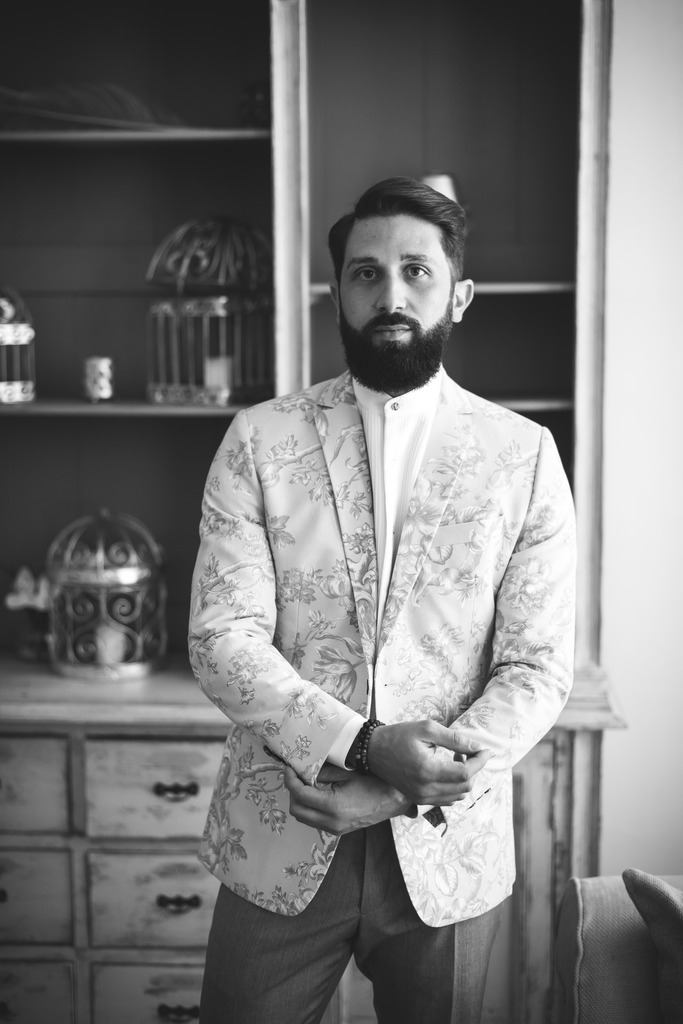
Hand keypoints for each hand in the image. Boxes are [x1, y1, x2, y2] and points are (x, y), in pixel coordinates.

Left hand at [284, 766, 413, 834]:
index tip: (289, 767)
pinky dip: (310, 807)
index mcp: (332, 807)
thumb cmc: (374, 783)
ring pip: (303, 817)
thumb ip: (322, 773)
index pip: (300, 794)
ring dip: (300, 800)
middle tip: (296, 774)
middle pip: (296, 810)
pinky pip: (314, 820)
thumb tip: (302, 769)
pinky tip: (318, 793)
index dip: (290, 779)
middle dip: (292, 791)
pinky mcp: (338, 831)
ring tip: (307, 782)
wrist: (395, 800)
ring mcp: (334, 829)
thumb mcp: (346, 773)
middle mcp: (331, 822)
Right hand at [368, 720, 491, 805]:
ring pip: (457, 796)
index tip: (485, 750)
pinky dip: (454, 787)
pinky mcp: (418, 800)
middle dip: (474, 770)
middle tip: (468, 752)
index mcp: (427, 771)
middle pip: (464, 787)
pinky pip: (446, 799)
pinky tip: (448, 770)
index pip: (465, 774)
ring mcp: (421, 798)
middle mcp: (425, 789)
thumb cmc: (399, 736)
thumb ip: (454, 739)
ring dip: (464, 779)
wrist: (373, 750)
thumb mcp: (427, 729)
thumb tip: (476, 747)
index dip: (480, 762)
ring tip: (457, 759)